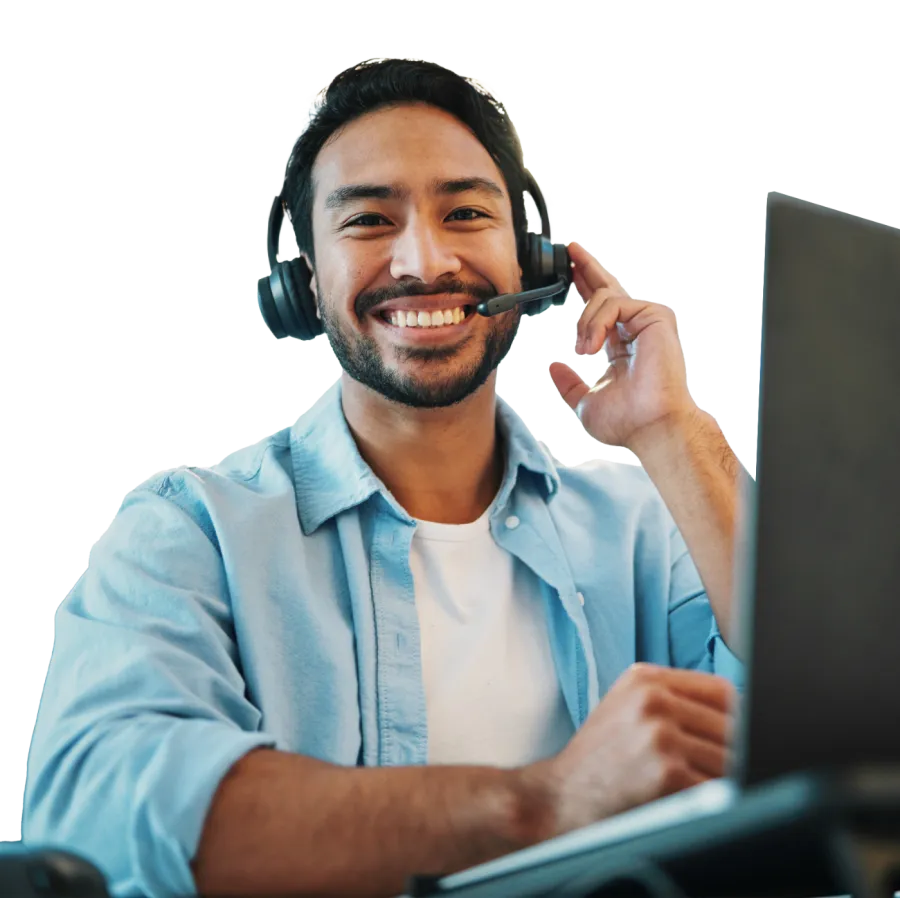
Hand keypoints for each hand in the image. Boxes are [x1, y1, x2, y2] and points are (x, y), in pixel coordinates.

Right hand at [520, 663, 736, 837]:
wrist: (557, 799)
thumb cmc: (599, 760)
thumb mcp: (627, 708)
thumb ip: (675, 701)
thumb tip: (741, 716)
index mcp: (645, 678)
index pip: (722, 691)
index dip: (738, 720)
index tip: (739, 743)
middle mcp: (653, 699)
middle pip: (732, 725)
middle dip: (737, 754)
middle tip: (725, 775)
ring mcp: (659, 734)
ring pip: (731, 758)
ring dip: (731, 780)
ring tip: (710, 792)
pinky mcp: (666, 773)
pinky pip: (720, 788)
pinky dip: (721, 802)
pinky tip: (702, 808)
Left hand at [548, 242, 699, 454]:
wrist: (650, 426)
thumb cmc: (626, 421)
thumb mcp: (585, 400)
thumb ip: (570, 383)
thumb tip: (554, 366)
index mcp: (622, 345)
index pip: (600, 309)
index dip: (583, 288)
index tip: (568, 272)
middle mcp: (636, 328)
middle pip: (608, 287)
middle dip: (585, 267)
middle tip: (567, 248)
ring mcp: (647, 321)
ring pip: (603, 298)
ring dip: (585, 323)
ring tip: (584, 349)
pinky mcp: (655, 316)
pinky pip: (614, 303)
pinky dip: (596, 323)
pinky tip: (592, 346)